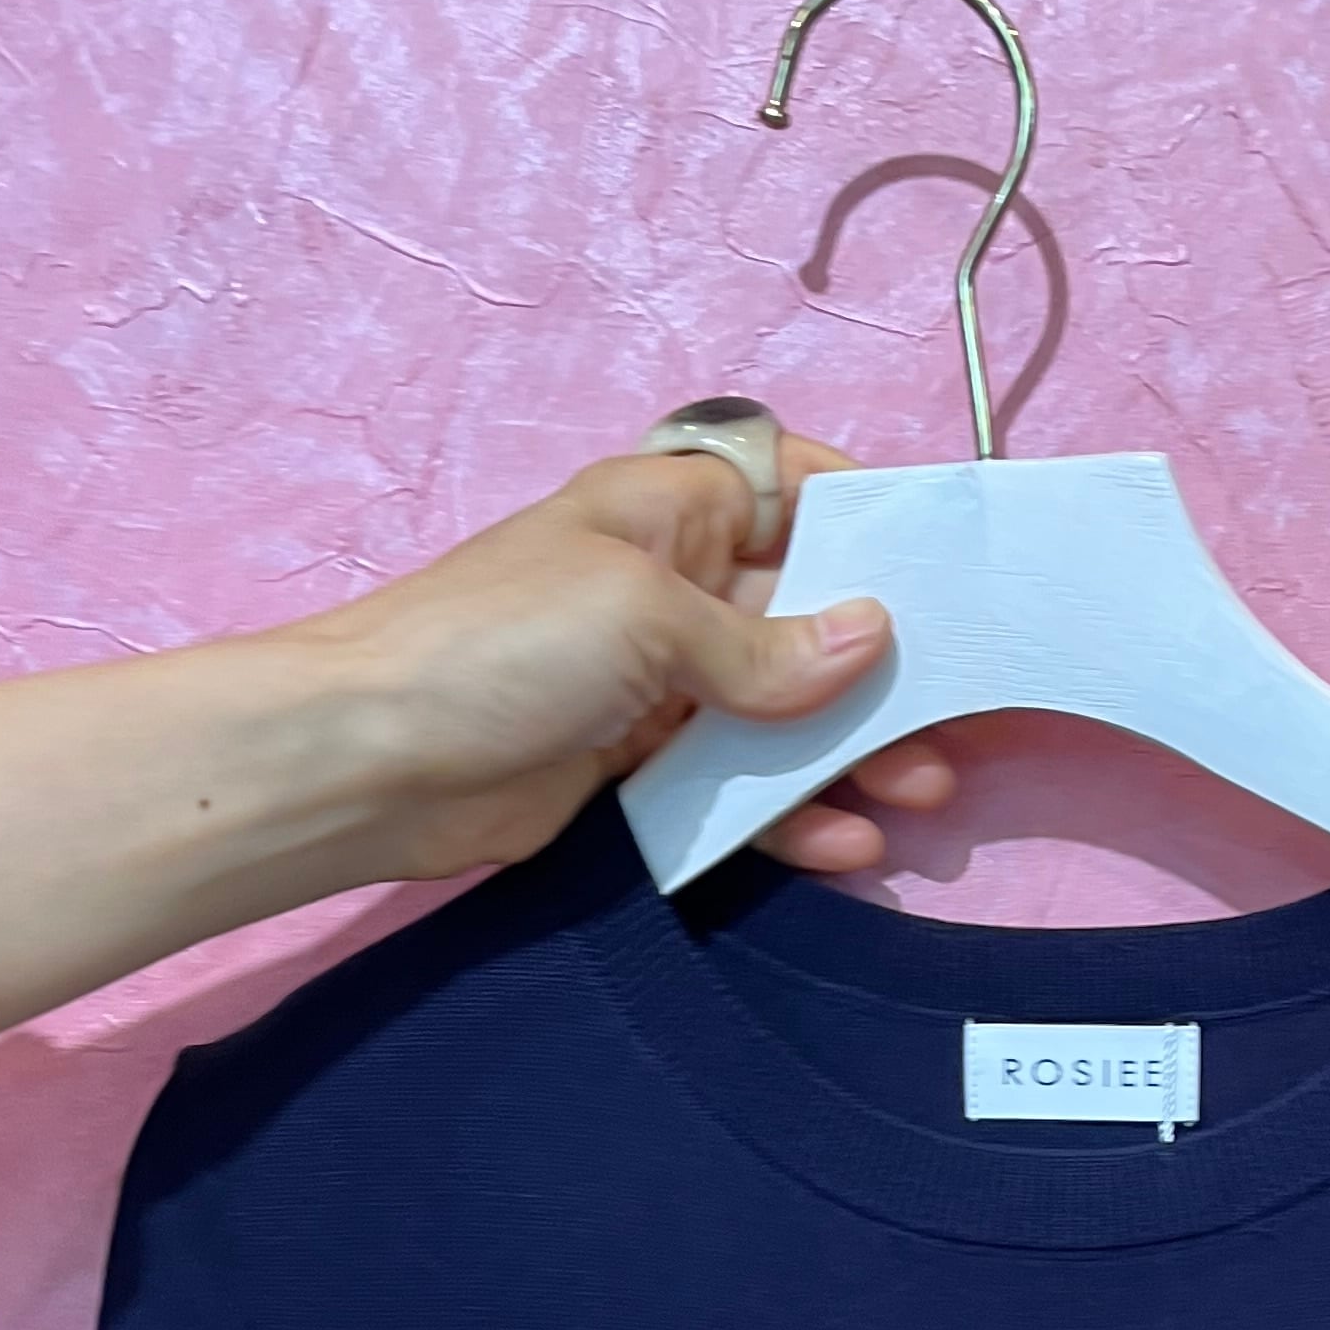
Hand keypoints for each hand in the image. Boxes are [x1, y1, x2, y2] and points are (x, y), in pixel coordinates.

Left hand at [299, 427, 953, 885]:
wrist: (374, 760)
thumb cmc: (500, 645)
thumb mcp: (646, 616)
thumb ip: (764, 641)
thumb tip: (872, 637)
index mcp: (669, 510)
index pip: (791, 486)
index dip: (868, 516)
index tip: (947, 570)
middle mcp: (671, 586)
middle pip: (806, 613)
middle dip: (884, 666)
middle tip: (955, 719)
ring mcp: (656, 682)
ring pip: (782, 711)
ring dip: (853, 753)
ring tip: (921, 796)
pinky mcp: (637, 767)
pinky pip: (737, 785)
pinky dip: (791, 814)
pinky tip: (845, 844)